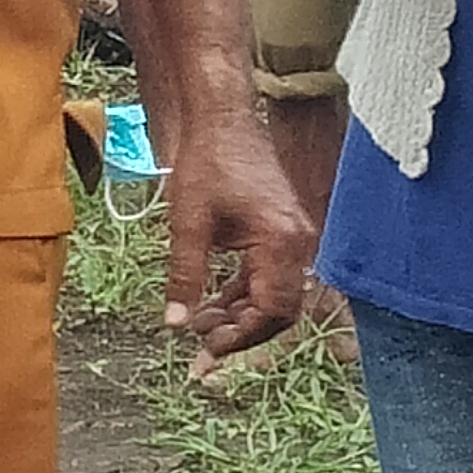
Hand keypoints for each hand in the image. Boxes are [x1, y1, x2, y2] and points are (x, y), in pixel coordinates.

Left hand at [161, 122, 314, 367]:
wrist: (222, 121)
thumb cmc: (207, 163)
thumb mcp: (188, 224)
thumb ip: (185, 276)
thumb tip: (175, 323)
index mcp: (281, 241)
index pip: (271, 310)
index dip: (241, 336)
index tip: (206, 350)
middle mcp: (297, 243)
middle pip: (278, 311)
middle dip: (241, 334)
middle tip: (202, 352)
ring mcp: (292, 238)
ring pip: (272, 297)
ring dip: (238, 317)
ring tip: (197, 328)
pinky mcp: (280, 234)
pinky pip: (267, 278)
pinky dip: (241, 296)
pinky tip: (210, 306)